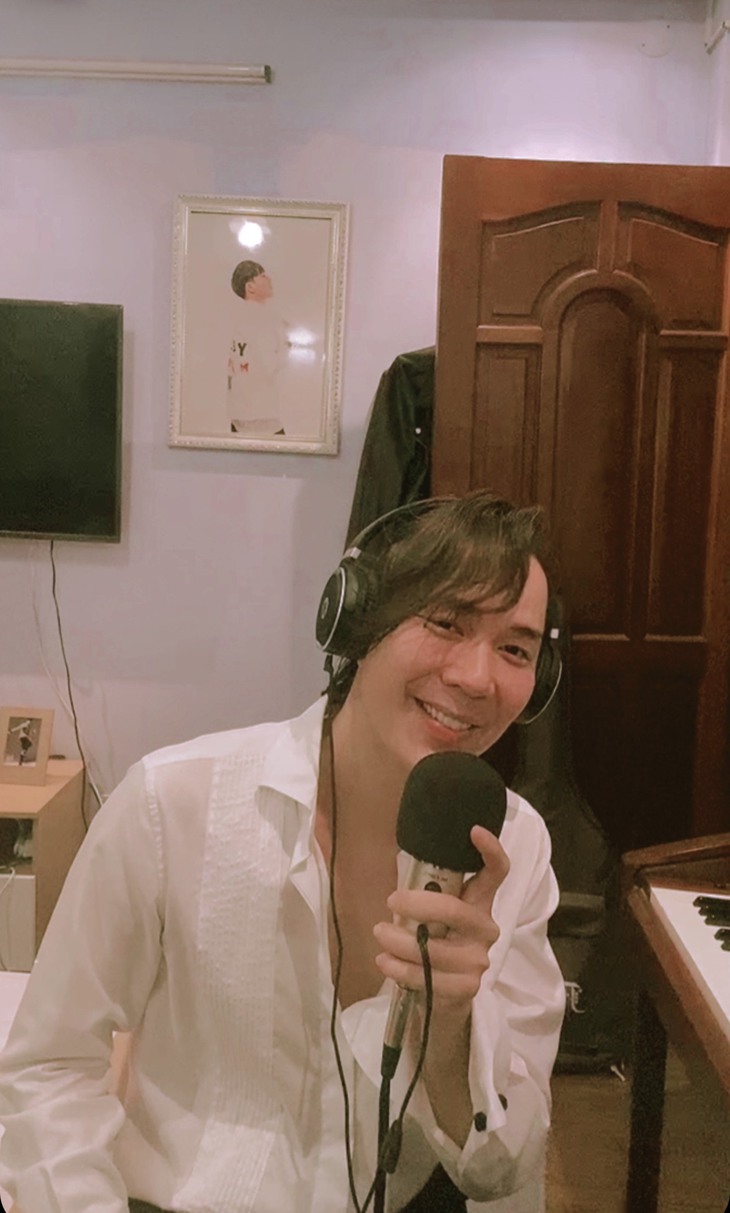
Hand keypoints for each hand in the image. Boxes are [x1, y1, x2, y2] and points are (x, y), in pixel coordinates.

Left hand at [372, 825, 509, 1019]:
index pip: (497, 873)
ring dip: (398, 940)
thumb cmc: (436, 939)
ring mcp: (479, 959)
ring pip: (433, 948)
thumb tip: (399, 875)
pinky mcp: (467, 987)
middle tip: (390, 900)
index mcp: (481, 902)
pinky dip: (399, 968)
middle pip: (454, 910)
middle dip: (415, 904)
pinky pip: (427, 977)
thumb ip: (427, 894)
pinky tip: (384, 961)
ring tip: (379, 933)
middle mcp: (486, 929)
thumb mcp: (435, 913)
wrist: (447, 992)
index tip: (473, 830)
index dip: (490, 850)